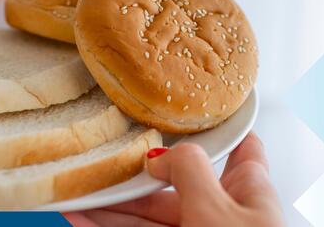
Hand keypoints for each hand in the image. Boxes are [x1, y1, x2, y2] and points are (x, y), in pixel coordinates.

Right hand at [64, 133, 283, 226]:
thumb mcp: (216, 209)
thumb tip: (161, 153)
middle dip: (132, 173)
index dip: (214, 124)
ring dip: (110, 203)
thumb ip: (189, 171)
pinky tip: (80, 218)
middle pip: (173, 181)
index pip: (239, 146)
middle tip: (98, 158)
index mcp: (248, 189)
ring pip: (147, 214)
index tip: (183, 107)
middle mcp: (223, 210)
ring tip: (75, 190)